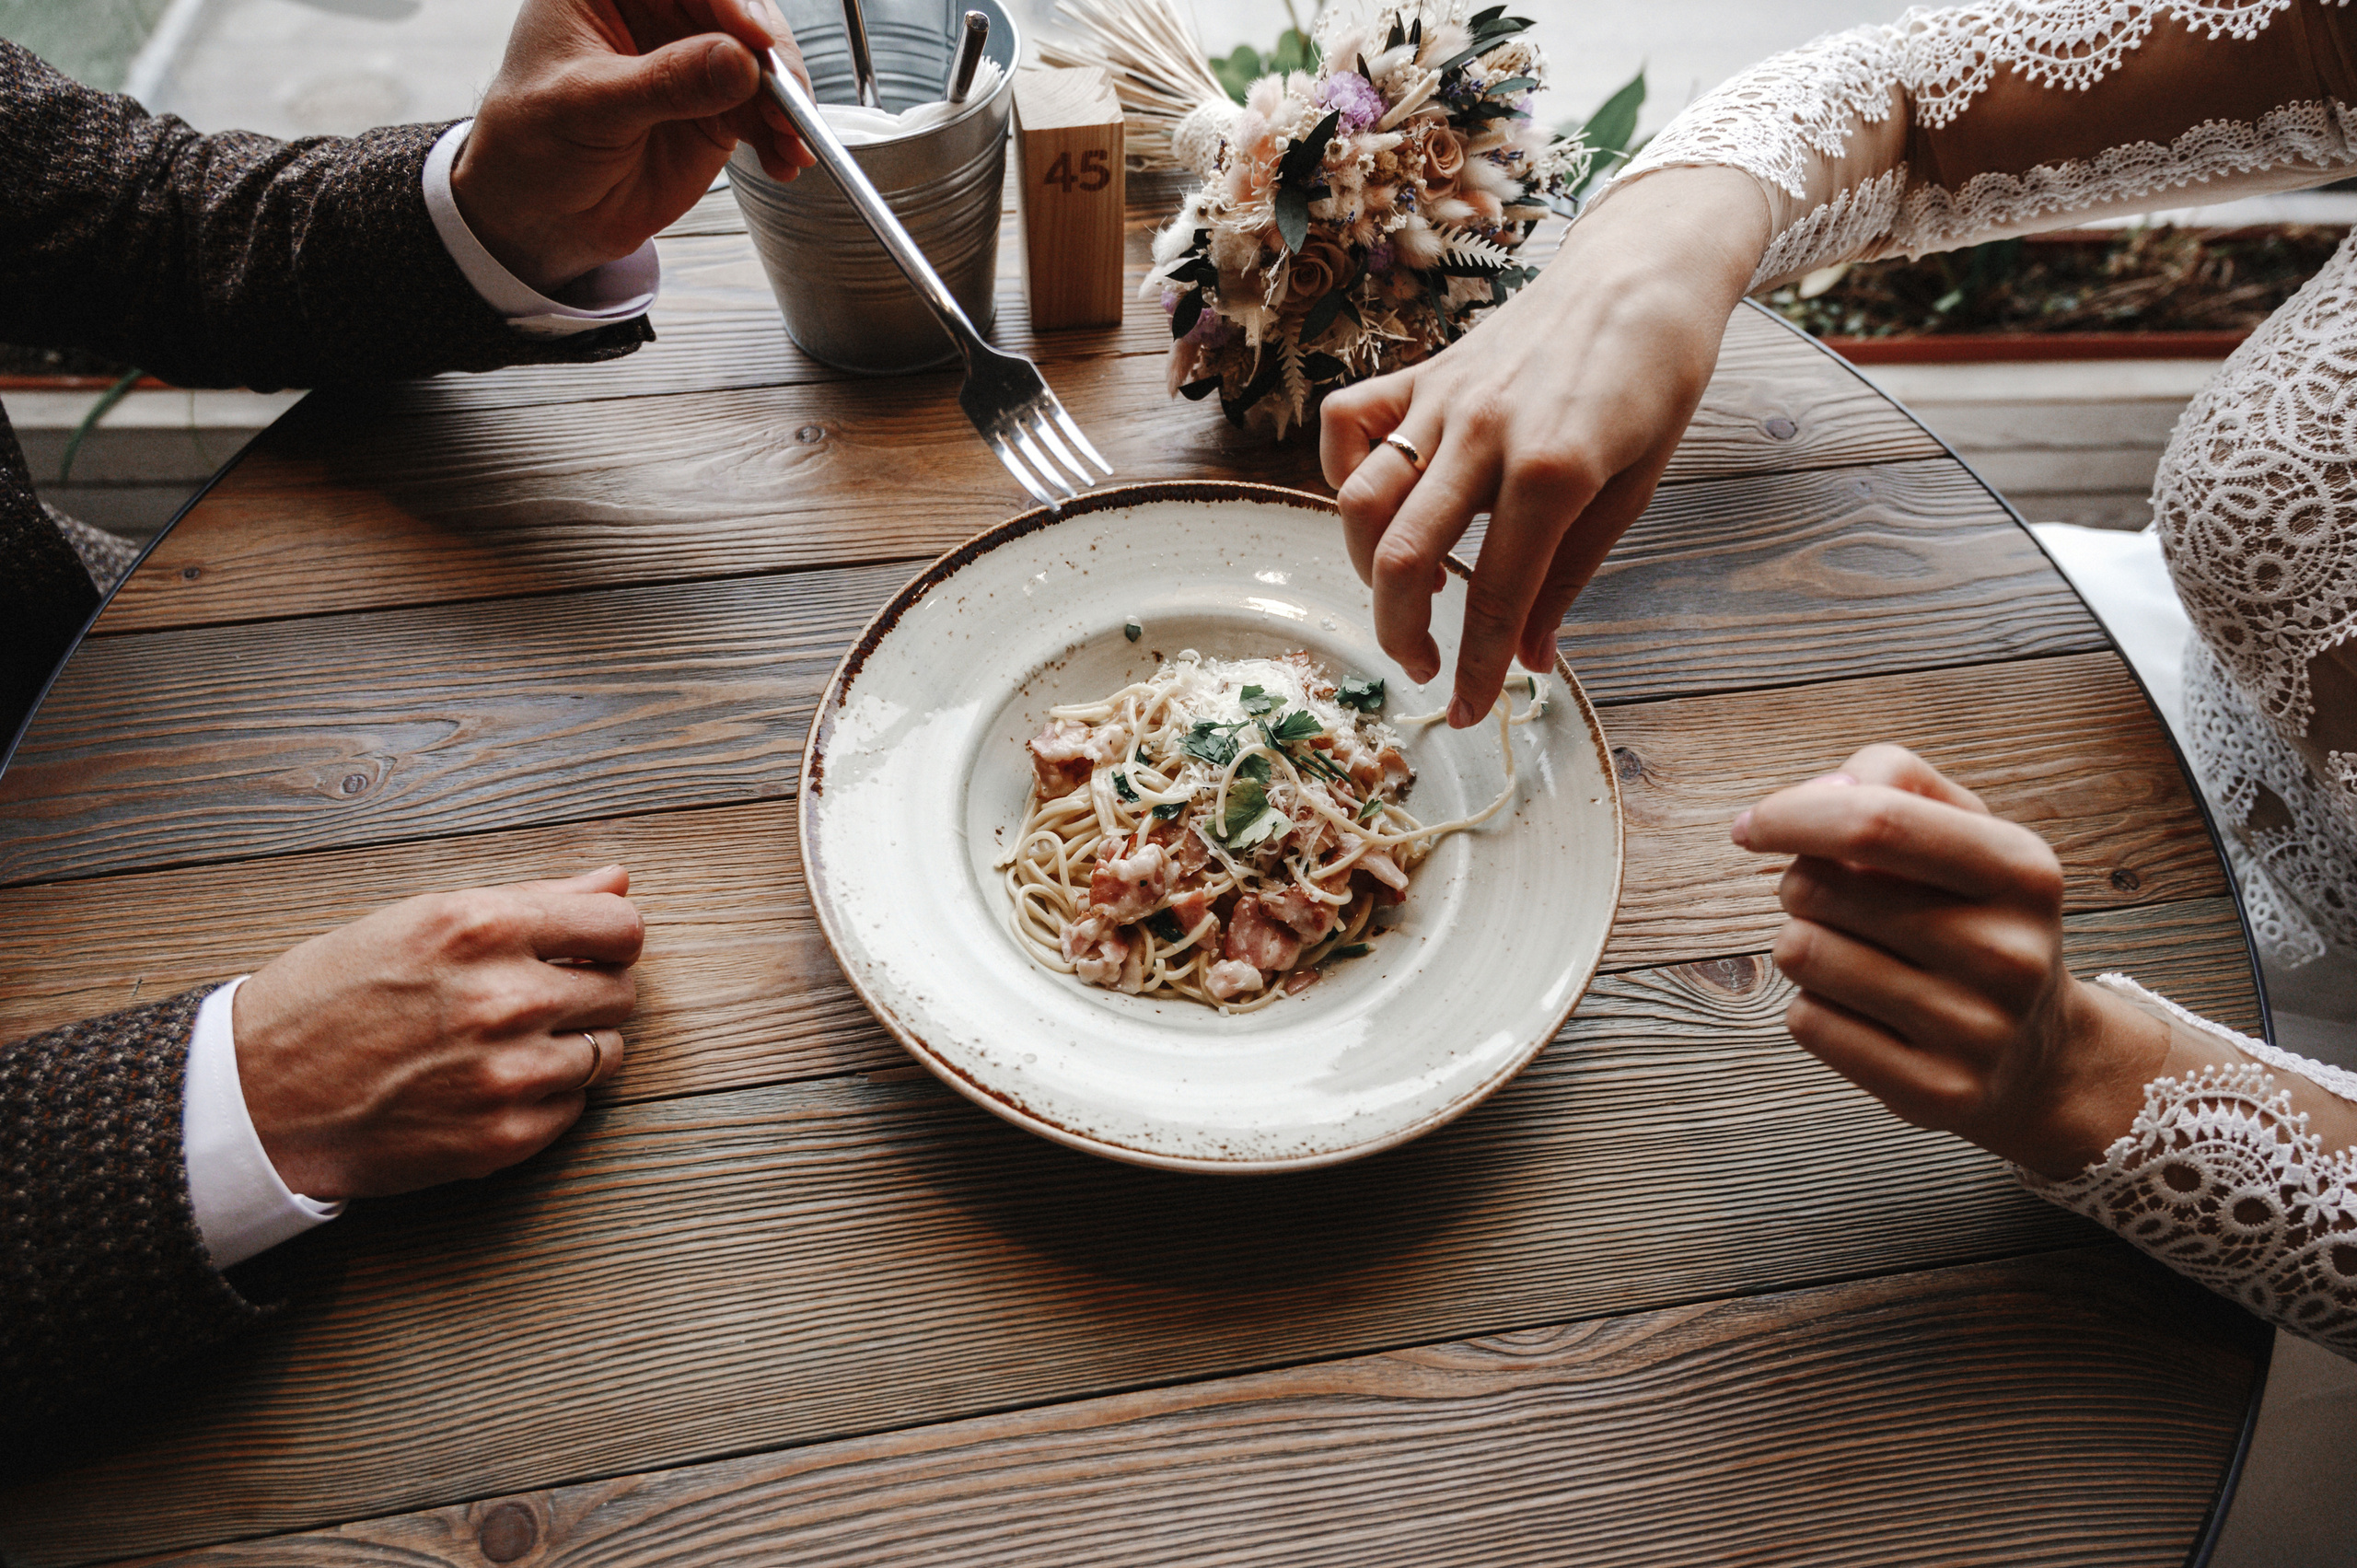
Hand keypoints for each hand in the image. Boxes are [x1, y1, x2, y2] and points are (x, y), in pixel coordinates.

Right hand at [232, 865, 644, 1199]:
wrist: (256, 1097)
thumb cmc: (330, 996)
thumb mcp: (421, 919)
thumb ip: (534, 900)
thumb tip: (617, 882)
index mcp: (480, 928)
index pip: (620, 927)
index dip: (610, 938)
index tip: (590, 948)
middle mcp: (503, 999)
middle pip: (620, 990)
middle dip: (590, 990)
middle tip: (537, 997)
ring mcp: (506, 1074)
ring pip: (607, 1052)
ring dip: (574, 1045)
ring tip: (509, 1042)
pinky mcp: (502, 1138)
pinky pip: (573, 1109)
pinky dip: (546, 1097)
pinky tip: (490, 1084)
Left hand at [454, 0, 815, 294]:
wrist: (539, 212)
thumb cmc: (532, 142)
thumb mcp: (589, 107)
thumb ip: (664, 83)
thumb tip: (737, 62)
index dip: (728, 0)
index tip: (754, 38)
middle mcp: (658, 16)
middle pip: (736, 11)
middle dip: (771, 54)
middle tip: (785, 98)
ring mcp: (692, 62)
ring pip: (760, 61)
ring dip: (786, 101)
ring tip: (791, 139)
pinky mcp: (716, 109)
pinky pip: (763, 111)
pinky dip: (781, 135)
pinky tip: (784, 159)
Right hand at [1320, 166, 1770, 726]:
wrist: (1644, 273)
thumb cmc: (1654, 382)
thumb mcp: (1632, 491)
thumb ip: (1569, 576)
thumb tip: (1527, 658)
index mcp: (1552, 470)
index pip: (1494, 595)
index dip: (1475, 668)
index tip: (1468, 713)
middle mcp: (1483, 434)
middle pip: (1400, 557)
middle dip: (1401, 635)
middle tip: (1425, 669)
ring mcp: (1443, 400)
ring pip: (1359, 499)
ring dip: (1367, 569)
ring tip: (1407, 597)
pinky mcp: (1421, 374)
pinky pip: (1349, 424)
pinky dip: (1344, 471)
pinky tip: (1383, 504)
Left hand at [1731, 745, 2170, 1179]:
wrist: (2040, 1051)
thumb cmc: (1975, 916)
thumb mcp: (1963, 828)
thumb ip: (1890, 780)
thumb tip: (1816, 796)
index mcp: (2023, 871)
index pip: (1874, 823)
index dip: (1791, 815)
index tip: (1752, 825)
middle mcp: (2009, 953)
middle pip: (1817, 887)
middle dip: (1799, 882)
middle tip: (1834, 902)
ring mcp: (1977, 1031)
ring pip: (1801, 953)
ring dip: (1802, 943)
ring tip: (1854, 952)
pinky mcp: (1938, 1093)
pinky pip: (1808, 1023)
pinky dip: (1814, 1006)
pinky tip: (1865, 1010)